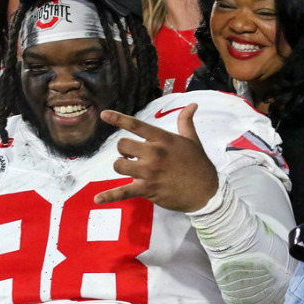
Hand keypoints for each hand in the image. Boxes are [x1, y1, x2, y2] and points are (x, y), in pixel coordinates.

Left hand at [95, 104, 218, 211]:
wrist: (206, 191)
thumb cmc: (198, 164)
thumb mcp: (192, 140)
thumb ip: (186, 121)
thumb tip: (192, 104)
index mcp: (163, 139)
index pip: (136, 126)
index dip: (118, 119)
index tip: (103, 114)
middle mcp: (154, 153)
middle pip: (122, 146)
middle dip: (124, 151)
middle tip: (134, 156)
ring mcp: (149, 172)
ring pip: (119, 165)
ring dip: (122, 166)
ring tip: (132, 169)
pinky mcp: (147, 189)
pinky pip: (123, 192)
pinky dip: (109, 196)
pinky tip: (97, 199)